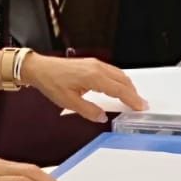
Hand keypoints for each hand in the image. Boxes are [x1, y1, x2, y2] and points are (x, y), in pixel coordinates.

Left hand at [23, 53, 147, 122]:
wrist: (40, 68)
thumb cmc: (51, 82)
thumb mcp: (69, 102)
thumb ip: (88, 110)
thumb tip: (102, 116)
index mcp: (94, 77)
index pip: (119, 90)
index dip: (132, 99)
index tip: (141, 107)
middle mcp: (97, 68)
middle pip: (123, 80)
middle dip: (134, 93)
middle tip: (140, 105)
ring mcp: (95, 64)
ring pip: (119, 74)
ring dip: (128, 86)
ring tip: (132, 98)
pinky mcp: (91, 63)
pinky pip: (112, 71)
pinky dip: (120, 80)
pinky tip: (118, 87)